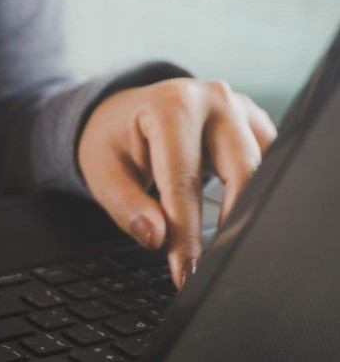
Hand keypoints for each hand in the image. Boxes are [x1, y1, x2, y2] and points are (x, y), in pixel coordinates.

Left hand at [78, 79, 275, 288]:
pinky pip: (270, 160)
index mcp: (172, 106)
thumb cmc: (112, 139)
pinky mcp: (254, 122)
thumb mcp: (102, 171)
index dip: (187, 234)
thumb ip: (126, 205)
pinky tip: (240, 218)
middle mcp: (213, 100)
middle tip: (216, 265)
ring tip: (229, 246)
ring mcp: (239, 107)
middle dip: (233, 223)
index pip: (185, 181)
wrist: (123, 110)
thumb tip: (156, 238)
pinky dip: (257, 191)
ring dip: (249, 208)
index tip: (186, 271)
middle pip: (242, 171)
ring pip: (264, 167)